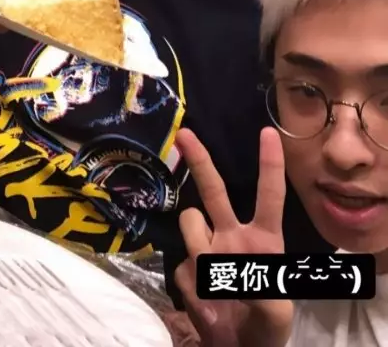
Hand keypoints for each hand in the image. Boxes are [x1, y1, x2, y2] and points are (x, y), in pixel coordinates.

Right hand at [174, 127, 292, 346]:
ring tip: (217, 285)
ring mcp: (208, 249)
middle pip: (214, 191)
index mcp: (263, 239)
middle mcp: (233, 234)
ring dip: (199, 247)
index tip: (268, 132)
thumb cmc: (266, 323)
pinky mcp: (187, 270)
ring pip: (191, 226)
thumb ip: (262, 287)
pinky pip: (181, 267)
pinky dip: (193, 289)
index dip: (270, 165)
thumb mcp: (276, 310)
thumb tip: (238, 269)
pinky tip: (207, 305)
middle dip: (200, 160)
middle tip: (185, 134)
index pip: (269, 196)